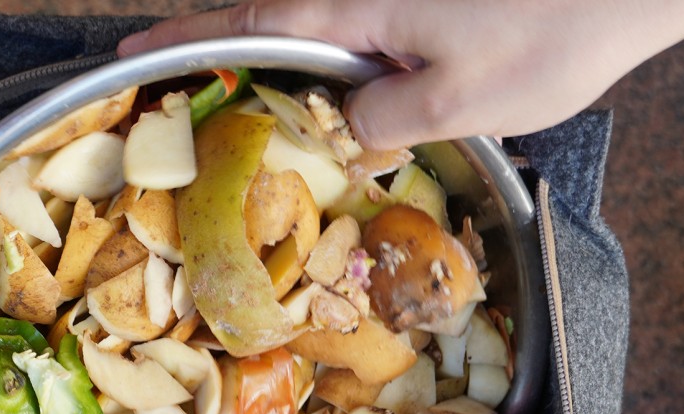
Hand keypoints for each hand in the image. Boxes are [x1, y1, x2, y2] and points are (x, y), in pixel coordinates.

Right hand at [120, 0, 683, 148]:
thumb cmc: (553, 32)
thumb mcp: (457, 104)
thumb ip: (381, 122)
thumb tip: (345, 130)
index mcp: (355, 4)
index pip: (245, 21)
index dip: (184, 40)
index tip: (129, 51)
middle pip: (273, 12)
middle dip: (222, 46)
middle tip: (177, 80)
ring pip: (321, 18)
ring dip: (282, 53)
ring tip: (249, 98)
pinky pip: (365, 23)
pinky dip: (341, 54)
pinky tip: (344, 85)